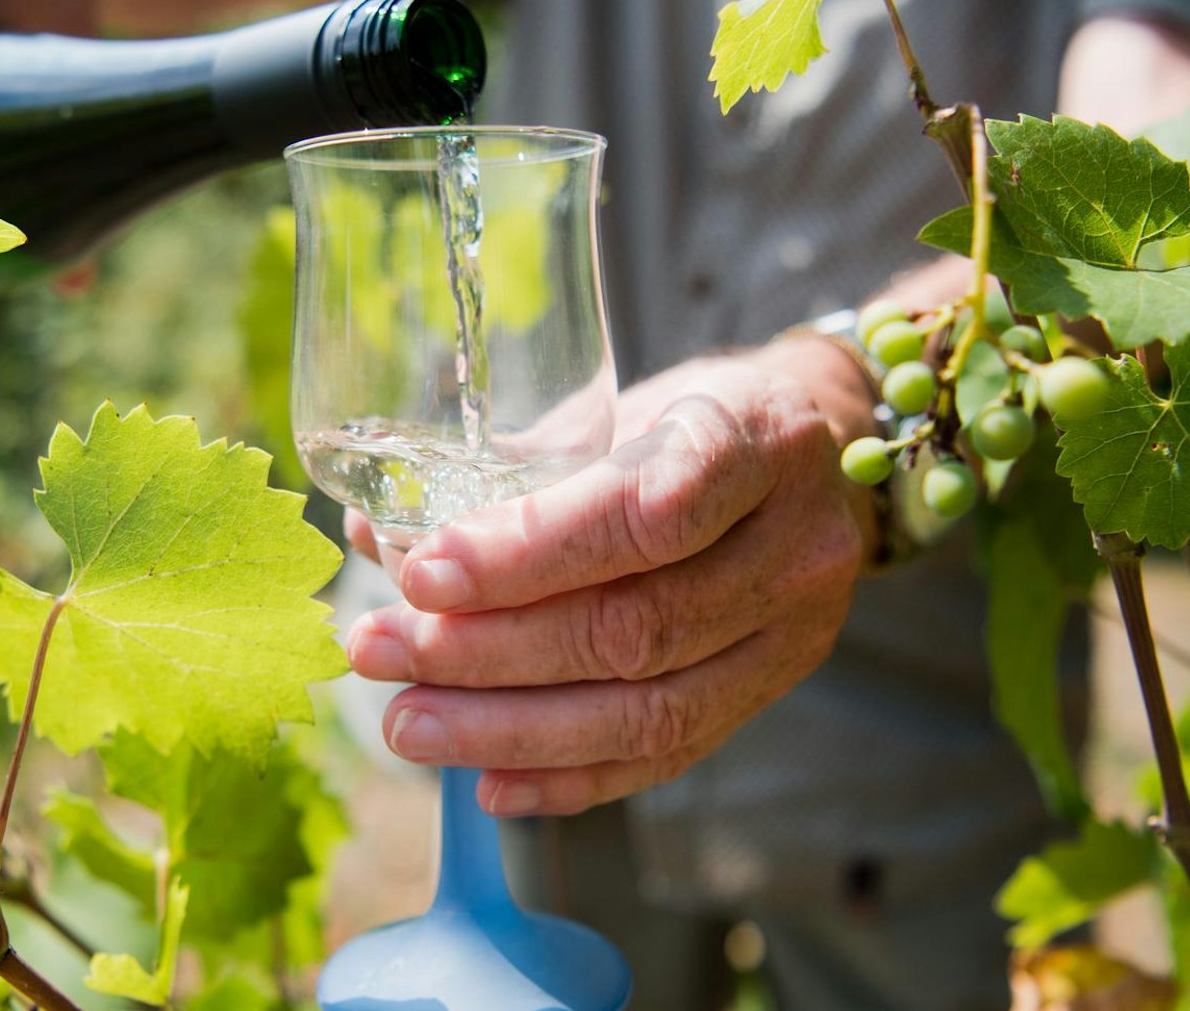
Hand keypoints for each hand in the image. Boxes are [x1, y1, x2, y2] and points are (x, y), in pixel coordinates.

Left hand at [343, 338, 878, 816]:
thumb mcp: (616, 406)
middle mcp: (794, 547)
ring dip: (511, 729)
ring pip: (649, 709)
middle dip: (489, 652)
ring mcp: (794, 633)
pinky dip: (570, 779)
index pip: (646, 514)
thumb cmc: (689, 419)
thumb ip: (509, 471)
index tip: (424, 574)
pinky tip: (489, 783)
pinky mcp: (772, 693)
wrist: (812, 453)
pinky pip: (668, 757)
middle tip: (383, 651)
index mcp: (755, 441)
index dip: (528, 554)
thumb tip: (378, 534)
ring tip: (410, 727)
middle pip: (636, 626)